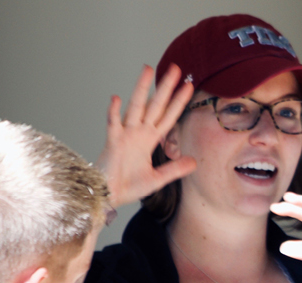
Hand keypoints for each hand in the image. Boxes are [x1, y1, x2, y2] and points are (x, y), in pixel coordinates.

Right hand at [97, 64, 196, 208]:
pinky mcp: (112, 142)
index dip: (178, 102)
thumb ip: (174, 170)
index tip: (189, 87)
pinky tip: (116, 98)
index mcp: (149, 140)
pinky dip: (114, 112)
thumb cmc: (128, 186)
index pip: (168, 117)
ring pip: (135, 107)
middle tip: (175, 69)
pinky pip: (113, 124)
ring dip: (141, 89)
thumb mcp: (157, 179)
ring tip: (148, 70)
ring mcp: (125, 135)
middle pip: (155, 105)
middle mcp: (138, 133)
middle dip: (165, 87)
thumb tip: (194, 162)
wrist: (107, 196)